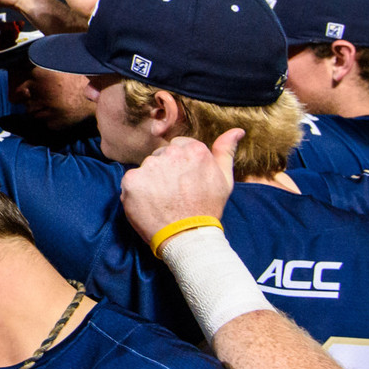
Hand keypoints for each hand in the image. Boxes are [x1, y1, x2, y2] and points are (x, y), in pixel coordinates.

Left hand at [118, 131, 240, 244]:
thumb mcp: (224, 179)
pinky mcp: (132, 180)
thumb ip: (225, 151)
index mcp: (194, 149)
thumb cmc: (208, 209)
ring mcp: (150, 166)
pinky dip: (137, 193)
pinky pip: (131, 181)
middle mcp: (171, 153)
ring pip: (146, 168)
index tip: (184, 182)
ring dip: (151, 181)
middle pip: (161, 156)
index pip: (178, 147)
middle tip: (174, 194)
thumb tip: (237, 130)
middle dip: (165, 172)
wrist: (188, 238)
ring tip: (162, 201)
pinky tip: (149, 205)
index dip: (180, 166)